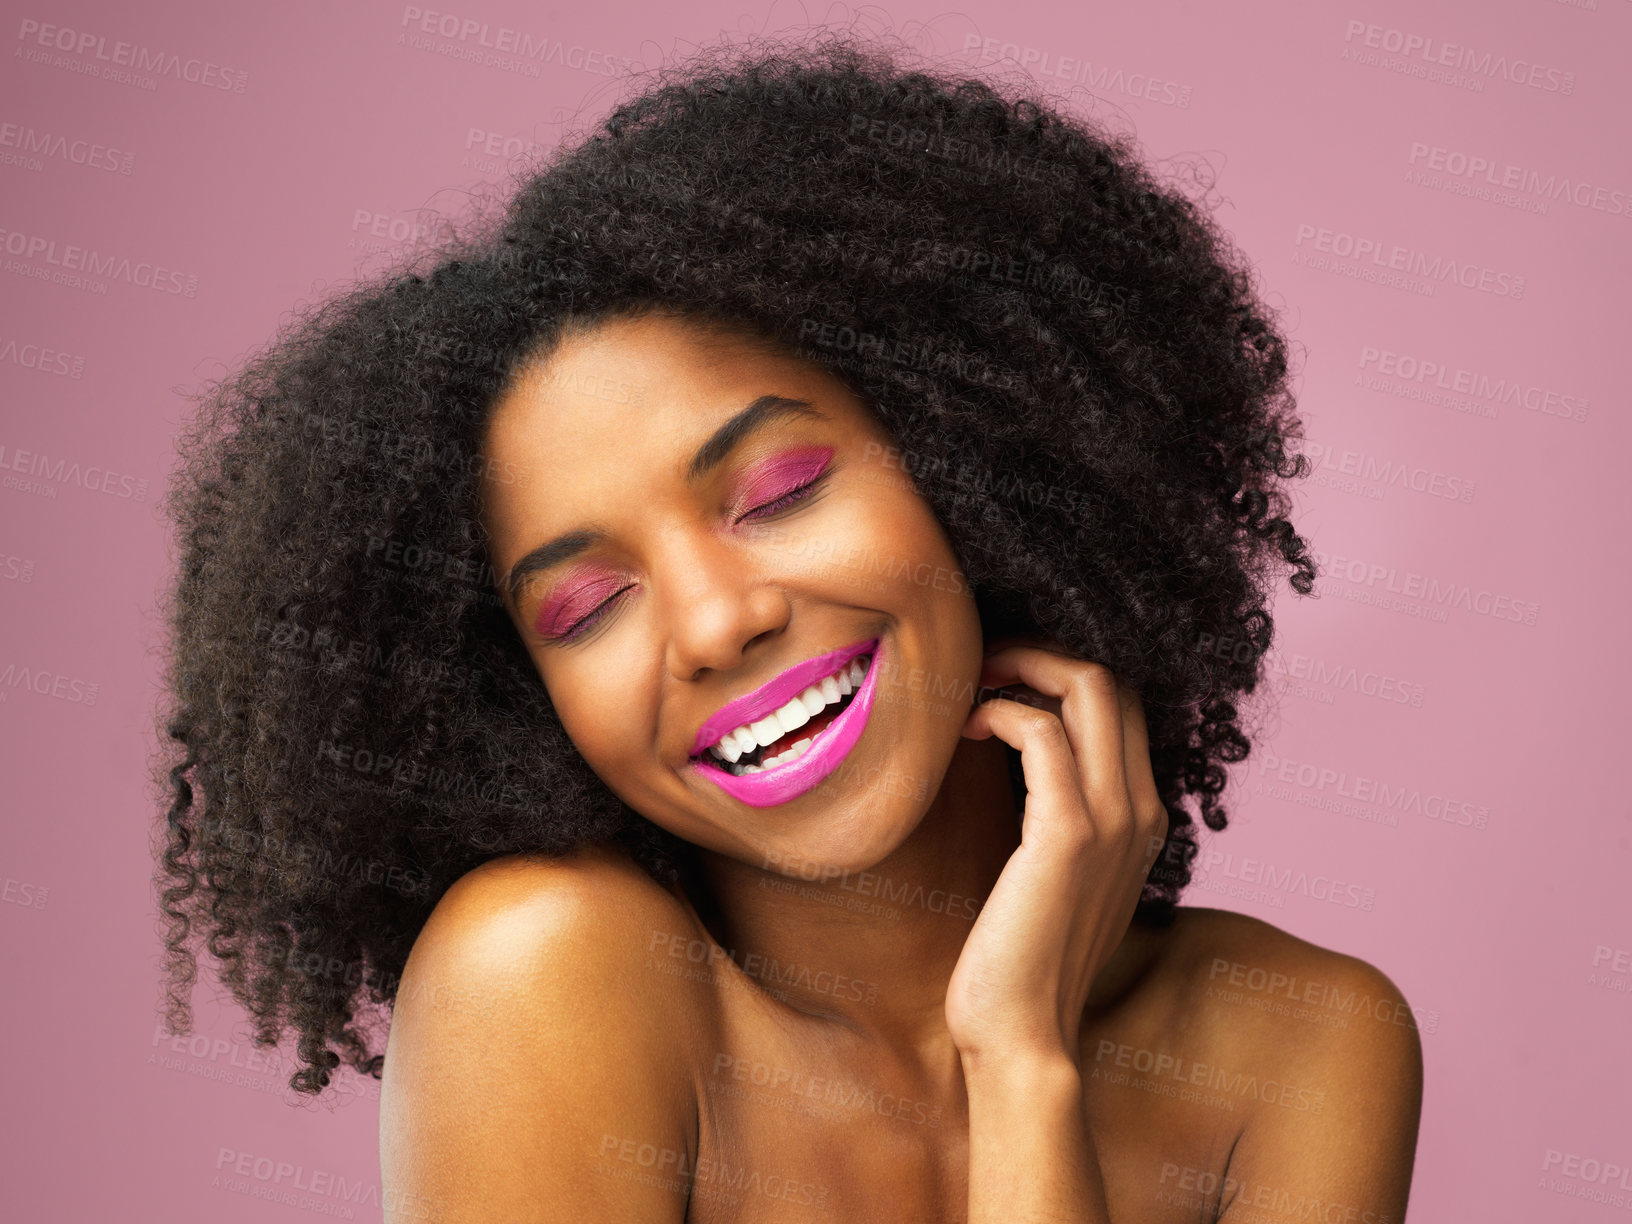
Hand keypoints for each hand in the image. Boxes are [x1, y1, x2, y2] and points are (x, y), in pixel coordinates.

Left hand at [945, 639, 1167, 1067]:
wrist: (1022, 1035)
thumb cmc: (1021, 958)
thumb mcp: (1055, 877)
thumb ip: (1060, 817)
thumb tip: (1021, 758)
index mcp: (1143, 817)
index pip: (1122, 702)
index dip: (1061, 669)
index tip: (1001, 675)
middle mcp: (1142, 809)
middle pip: (1113, 677)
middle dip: (1042, 651)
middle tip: (981, 665)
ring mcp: (1113, 819)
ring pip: (1088, 684)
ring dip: (1019, 665)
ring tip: (970, 686)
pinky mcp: (1068, 833)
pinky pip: (1041, 731)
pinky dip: (998, 711)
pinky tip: (963, 733)